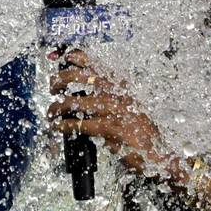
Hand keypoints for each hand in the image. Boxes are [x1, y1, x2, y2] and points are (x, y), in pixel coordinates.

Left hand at [46, 49, 161, 172]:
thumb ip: (109, 99)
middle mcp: (117, 91)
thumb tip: (84, 98)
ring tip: (51, 113)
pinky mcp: (110, 128)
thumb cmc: (143, 132)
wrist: (159, 153)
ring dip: (56, 108)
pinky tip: (57, 127)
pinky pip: (78, 124)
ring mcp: (113, 109)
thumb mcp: (129, 107)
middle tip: (53, 88)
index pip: (94, 61)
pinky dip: (63, 126)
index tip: (60, 58)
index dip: (73, 57)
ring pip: (74, 102)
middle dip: (59, 80)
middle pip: (78, 76)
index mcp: (121, 83)